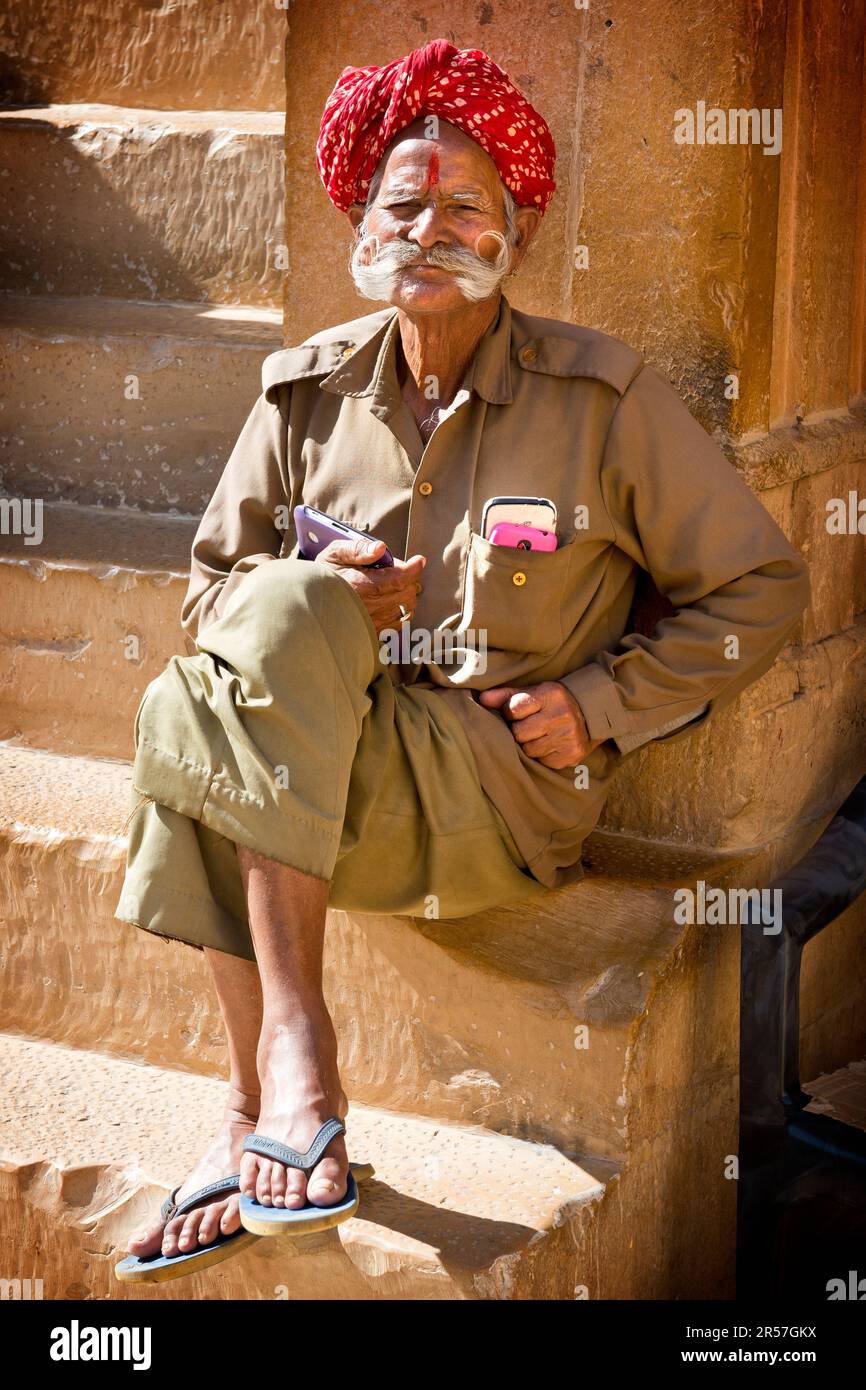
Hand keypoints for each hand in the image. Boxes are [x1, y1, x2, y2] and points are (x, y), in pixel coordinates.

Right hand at [314, 538, 425, 635]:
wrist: (305, 610)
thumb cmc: (319, 578)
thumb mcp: (332, 555)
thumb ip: (357, 549)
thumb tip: (381, 548)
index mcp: (363, 586)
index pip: (400, 578)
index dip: (414, 568)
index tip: (419, 560)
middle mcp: (371, 608)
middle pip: (407, 593)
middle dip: (408, 579)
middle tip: (393, 570)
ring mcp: (373, 623)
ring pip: (406, 609)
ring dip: (405, 595)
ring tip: (390, 586)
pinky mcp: (373, 634)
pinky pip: (399, 623)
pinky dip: (400, 611)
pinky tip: (388, 602)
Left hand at [478, 680, 603, 769]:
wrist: (588, 716)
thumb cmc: (551, 704)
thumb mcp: (532, 693)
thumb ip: (506, 695)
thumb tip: (481, 699)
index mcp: (550, 694)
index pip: (514, 708)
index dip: (510, 713)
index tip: (516, 713)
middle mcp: (562, 715)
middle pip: (520, 733)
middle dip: (519, 731)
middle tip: (528, 727)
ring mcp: (568, 737)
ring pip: (529, 750)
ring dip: (529, 745)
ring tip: (539, 736)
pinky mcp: (571, 755)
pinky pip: (542, 762)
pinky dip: (542, 756)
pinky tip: (549, 746)